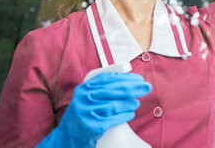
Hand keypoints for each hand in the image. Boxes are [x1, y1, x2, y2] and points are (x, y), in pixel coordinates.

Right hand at [36, 72, 151, 147]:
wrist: (68, 136)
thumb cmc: (84, 113)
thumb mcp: (88, 97)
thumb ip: (103, 87)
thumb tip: (129, 77)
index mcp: (83, 88)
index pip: (107, 78)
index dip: (125, 77)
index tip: (139, 78)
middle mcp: (83, 99)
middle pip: (113, 90)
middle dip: (133, 88)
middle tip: (147, 87)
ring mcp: (86, 113)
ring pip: (113, 105)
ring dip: (129, 103)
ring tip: (137, 103)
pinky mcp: (92, 127)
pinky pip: (113, 119)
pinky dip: (124, 116)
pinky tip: (130, 114)